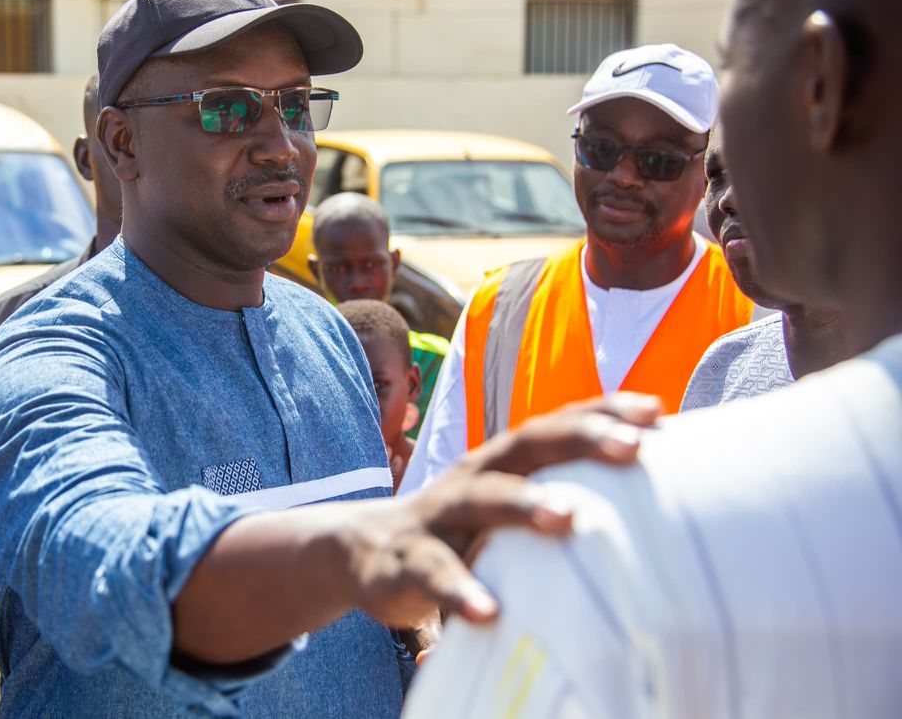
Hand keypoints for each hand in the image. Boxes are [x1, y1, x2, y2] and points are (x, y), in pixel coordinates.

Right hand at [338, 393, 659, 628]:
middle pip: (528, 445)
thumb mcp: (507, 512)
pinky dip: (460, 591)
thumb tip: (650, 519)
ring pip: (482, 501)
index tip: (656, 410)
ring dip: (522, 504)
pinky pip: (434, 574)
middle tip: (633, 449)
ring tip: (565, 518)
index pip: (556, 426)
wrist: (365, 551)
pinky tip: (488, 613)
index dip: (603, 413)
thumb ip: (559, 504)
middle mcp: (475, 477)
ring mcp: (439, 516)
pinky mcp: (407, 561)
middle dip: (581, 440)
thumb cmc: (461, 534)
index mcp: (502, 462)